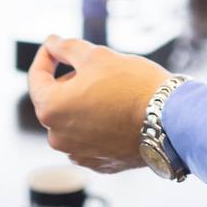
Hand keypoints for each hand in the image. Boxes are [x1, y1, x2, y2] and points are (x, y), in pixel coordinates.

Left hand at [28, 36, 169, 172]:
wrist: (170, 119)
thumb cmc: (132, 84)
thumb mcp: (96, 55)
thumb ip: (66, 48)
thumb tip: (51, 43)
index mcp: (51, 108)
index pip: (36, 78)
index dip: (46, 57)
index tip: (55, 46)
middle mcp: (57, 137)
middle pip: (56, 100)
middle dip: (70, 82)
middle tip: (97, 68)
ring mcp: (78, 153)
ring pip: (73, 120)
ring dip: (84, 103)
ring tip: (112, 91)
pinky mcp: (99, 163)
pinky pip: (89, 138)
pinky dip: (97, 124)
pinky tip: (118, 112)